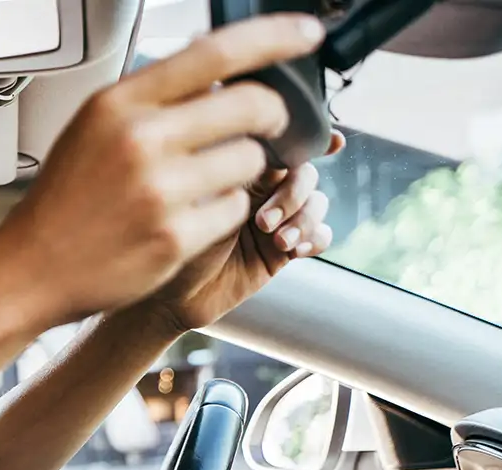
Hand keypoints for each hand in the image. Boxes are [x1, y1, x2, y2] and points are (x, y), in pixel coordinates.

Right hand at [0, 14, 325, 326]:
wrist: (32, 269)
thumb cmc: (64, 202)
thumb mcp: (94, 128)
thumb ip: (151, 97)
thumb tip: (214, 68)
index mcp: (120, 103)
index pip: (217, 53)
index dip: (275, 38)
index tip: (305, 36)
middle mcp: (140, 140)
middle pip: (252, 104)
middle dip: (275, 114)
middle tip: (271, 125)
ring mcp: (160, 191)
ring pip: (251, 160)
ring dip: (244, 170)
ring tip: (208, 182)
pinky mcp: (175, 237)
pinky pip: (235, 209)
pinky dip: (224, 212)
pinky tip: (191, 217)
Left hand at [144, 130, 344, 331]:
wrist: (169, 297)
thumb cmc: (169, 244)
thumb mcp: (196, 201)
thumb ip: (230, 172)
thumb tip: (261, 146)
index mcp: (239, 171)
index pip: (281, 147)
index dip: (309, 141)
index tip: (332, 142)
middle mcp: (261, 192)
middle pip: (305, 175)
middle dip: (294, 194)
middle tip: (263, 222)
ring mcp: (275, 220)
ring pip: (317, 204)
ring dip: (305, 219)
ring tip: (279, 241)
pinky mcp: (283, 250)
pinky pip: (319, 235)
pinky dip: (316, 238)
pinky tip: (296, 250)